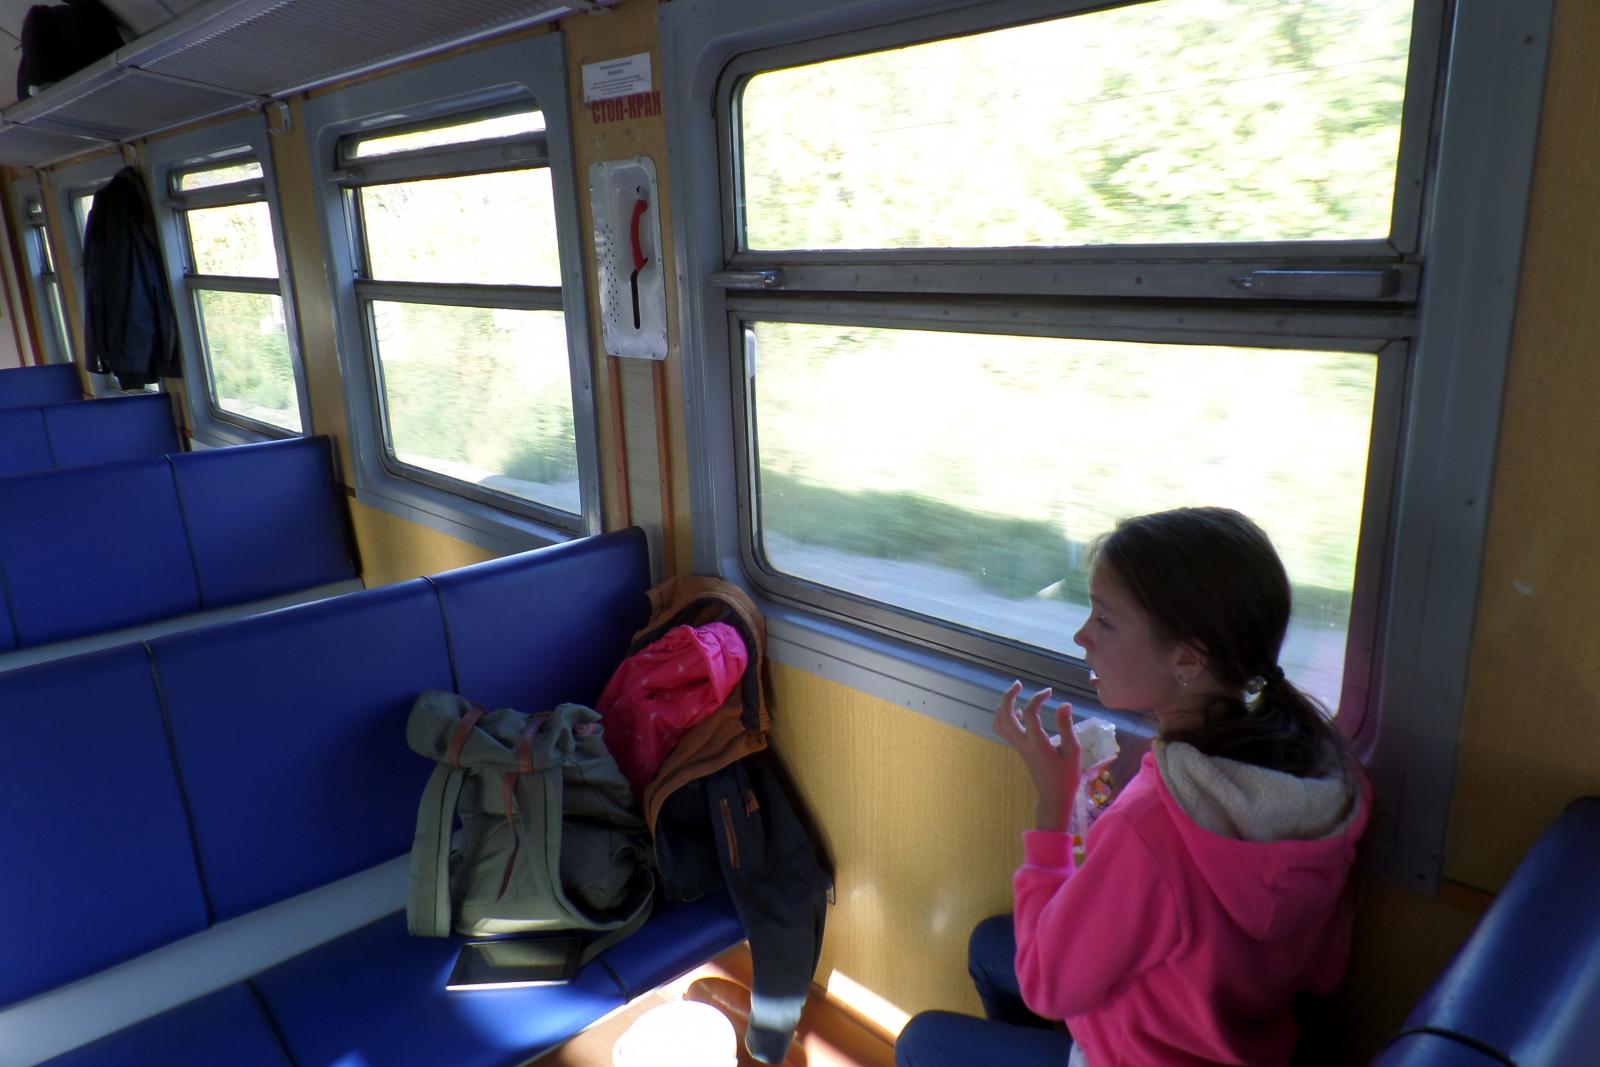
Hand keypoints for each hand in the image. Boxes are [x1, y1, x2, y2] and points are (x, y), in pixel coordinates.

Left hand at [994, 681, 1081, 831]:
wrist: (1054, 797)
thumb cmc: (1066, 776)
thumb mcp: (1072, 751)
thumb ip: (1066, 727)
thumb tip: (1064, 704)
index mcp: (1037, 743)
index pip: (1030, 714)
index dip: (1037, 698)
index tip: (1049, 692)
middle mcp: (1023, 743)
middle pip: (1004, 716)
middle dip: (1008, 697)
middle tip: (1018, 684)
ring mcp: (1018, 747)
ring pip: (1000, 723)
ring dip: (1004, 706)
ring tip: (1015, 694)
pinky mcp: (1019, 750)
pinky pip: (1004, 730)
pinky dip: (1006, 717)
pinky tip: (1019, 712)